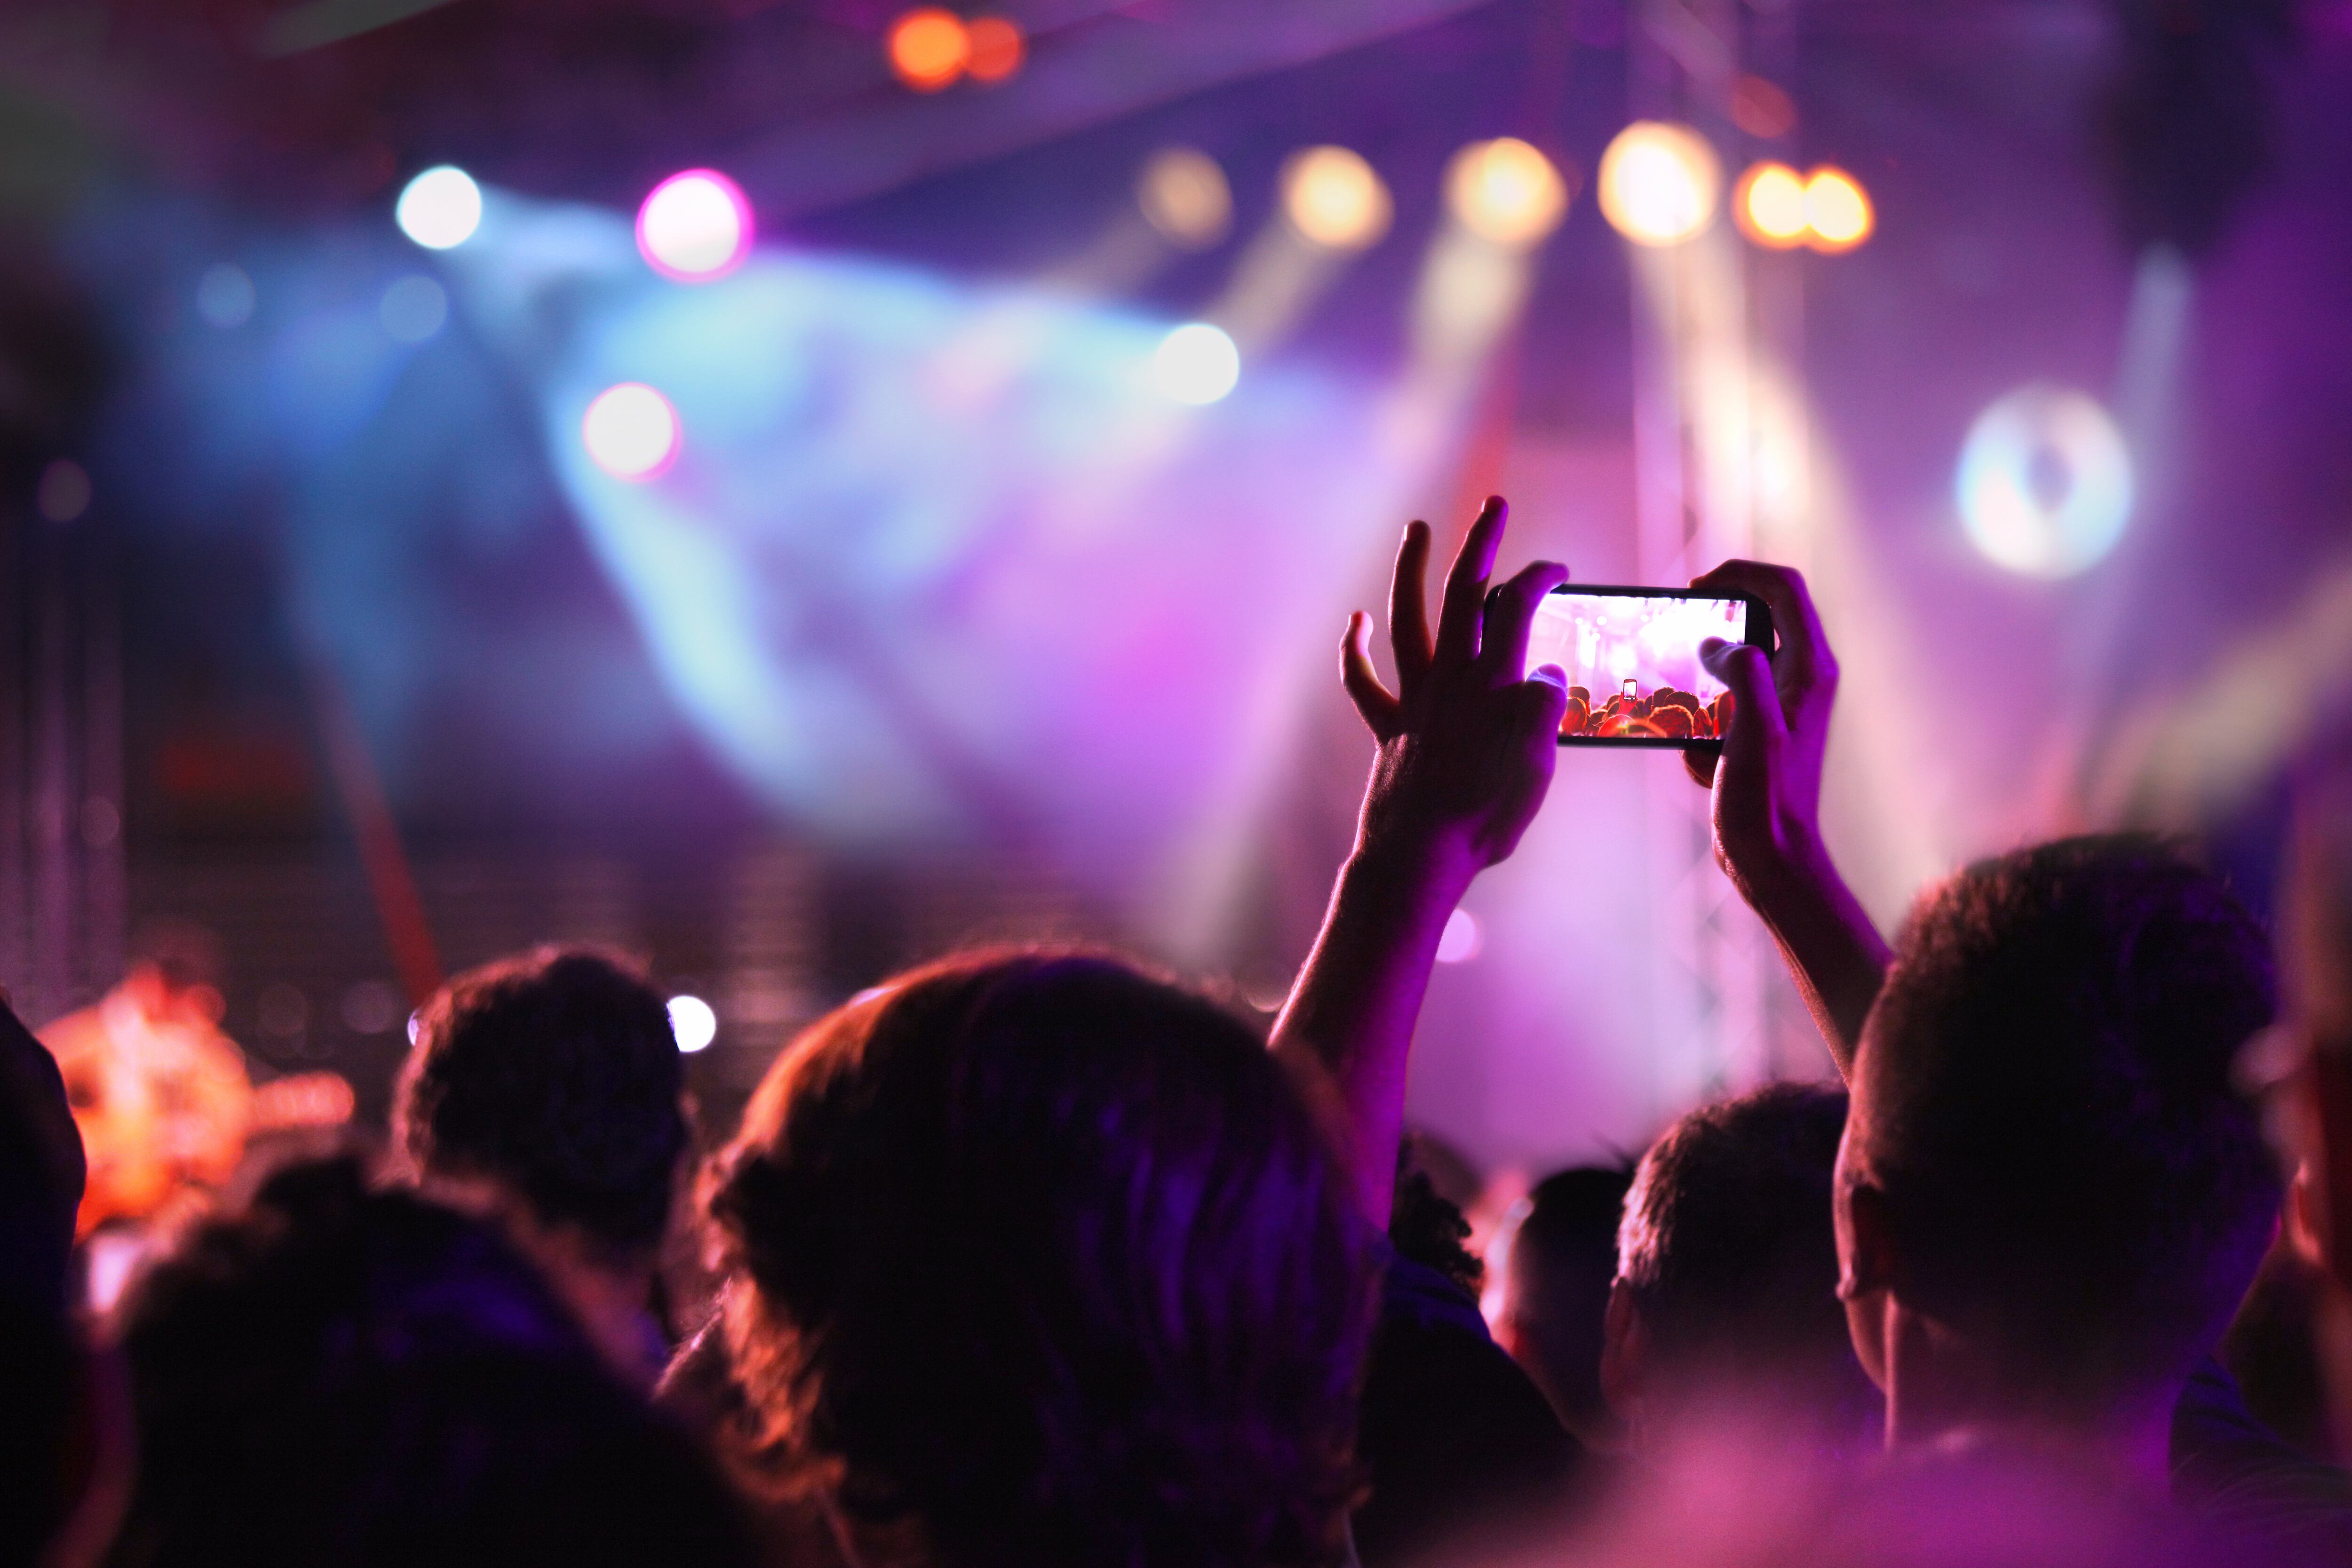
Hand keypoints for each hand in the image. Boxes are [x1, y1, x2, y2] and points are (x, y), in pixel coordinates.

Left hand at [1341, 496, 1570, 886]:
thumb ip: (1541, 708)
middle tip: (1493, 507)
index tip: (1557, 569)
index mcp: (1494, 684)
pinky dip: (1355, 648)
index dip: (1538, 577)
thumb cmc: (1485, 816)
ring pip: (1407, 619)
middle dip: (1480, 545)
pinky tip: (1356, 620)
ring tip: (1416, 529)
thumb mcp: (1536, 763)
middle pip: (1464, 595)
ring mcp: (1414, 700)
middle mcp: (1450, 680)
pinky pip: (1364, 681)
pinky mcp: (1389, 727)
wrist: (1420, 855)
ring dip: (1410, 569)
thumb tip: (1544, 670)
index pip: (1517, 609)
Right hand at [1680, 560, 1838, 897]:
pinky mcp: (1757, 728)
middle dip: (1714, 625)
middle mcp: (1799, 678)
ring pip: (1734, 660)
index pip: (1784, 589)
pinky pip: (1720, 702)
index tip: (1696, 586)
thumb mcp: (1754, 730)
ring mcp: (1779, 703)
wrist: (1770, 858)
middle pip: (1759, 616)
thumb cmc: (1767, 800)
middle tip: (1677, 636)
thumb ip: (1743, 672)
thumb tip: (1717, 644)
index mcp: (1809, 669)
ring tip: (1682, 705)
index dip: (1740, 573)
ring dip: (1701, 677)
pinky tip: (1699, 755)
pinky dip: (1701, 719)